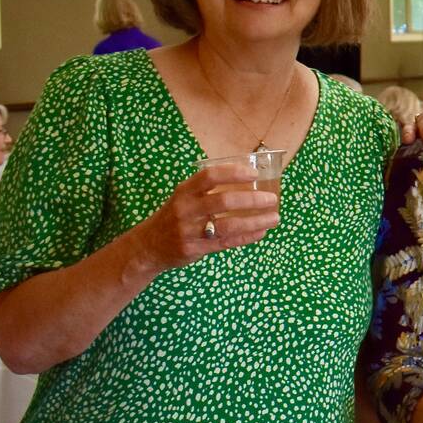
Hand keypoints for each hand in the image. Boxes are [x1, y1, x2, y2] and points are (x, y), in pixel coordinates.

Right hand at [132, 164, 279, 272]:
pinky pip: (226, 242)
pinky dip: (247, 237)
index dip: (233, 173)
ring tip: (275, 218)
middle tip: (272, 199)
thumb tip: (249, 180)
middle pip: (223, 201)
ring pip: (228, 225)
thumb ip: (208, 190)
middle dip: (252, 200)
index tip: (254, 173)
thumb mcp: (184, 198)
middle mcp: (185, 209)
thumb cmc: (175, 216)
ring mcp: (189, 231)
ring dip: (256, 221)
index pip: (209, 176)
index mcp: (184, 191)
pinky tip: (261, 232)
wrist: (148, 246)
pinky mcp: (194, 249)